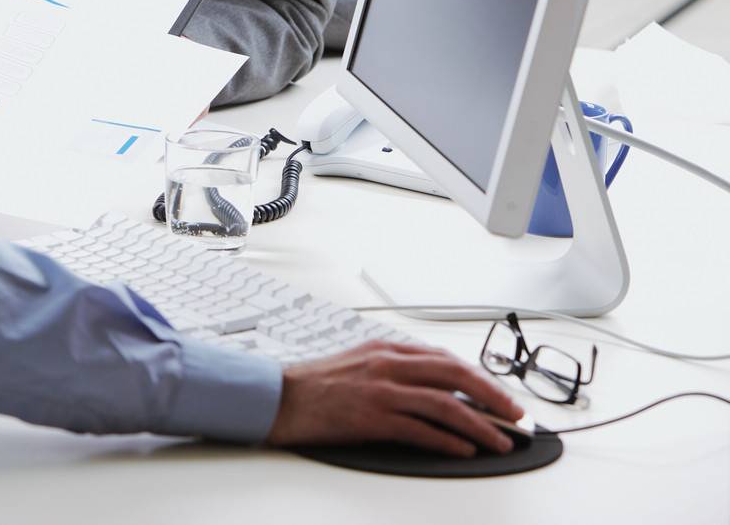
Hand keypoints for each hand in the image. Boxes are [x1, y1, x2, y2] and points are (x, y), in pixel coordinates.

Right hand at [265, 340, 523, 456]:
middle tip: (517, 417)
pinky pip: (421, 429)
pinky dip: (448, 441)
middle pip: (455, 376)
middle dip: (493, 397)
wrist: (280, 397)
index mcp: (387, 348)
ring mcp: (381, 390)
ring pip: (446, 404)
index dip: (481, 378)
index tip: (501, 396)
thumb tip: (434, 386)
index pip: (446, 359)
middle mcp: (388, 364)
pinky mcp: (372, 417)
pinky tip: (464, 450)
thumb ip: (395, 368)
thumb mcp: (360, 362)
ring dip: (481, 425)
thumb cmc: (317, 384)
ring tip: (502, 441)